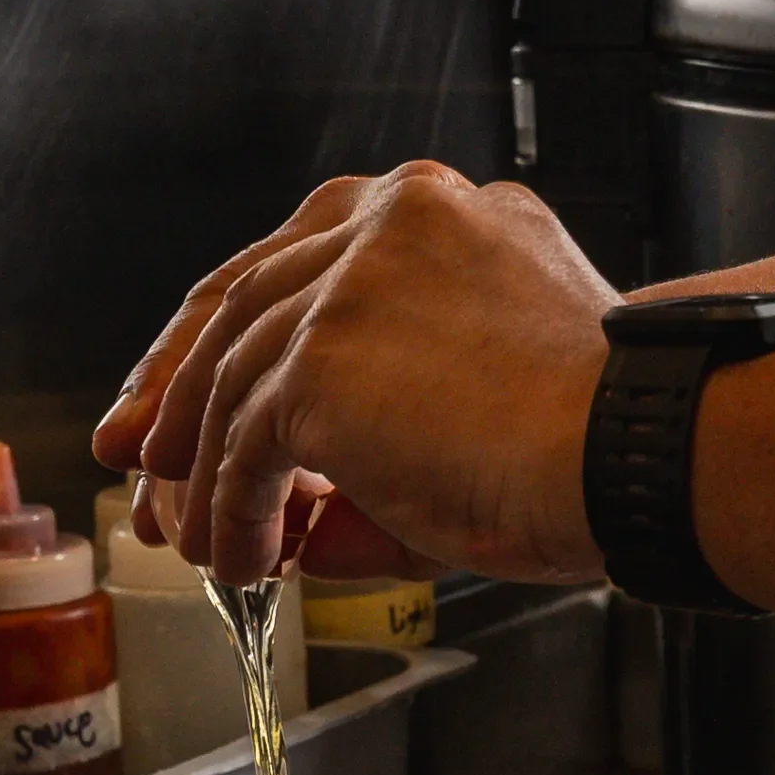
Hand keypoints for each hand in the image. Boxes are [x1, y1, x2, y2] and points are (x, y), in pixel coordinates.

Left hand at [92, 164, 614, 584]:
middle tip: (138, 458)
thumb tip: (292, 528)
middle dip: (174, 389)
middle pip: (240, 300)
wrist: (636, 451)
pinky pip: (245, 442)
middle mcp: (388, 219)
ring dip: (207, 477)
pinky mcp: (323, 353)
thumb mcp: (470, 431)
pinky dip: (232, 509)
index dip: (228, 336)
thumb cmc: (596, 449)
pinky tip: (243, 559)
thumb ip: (371, 462)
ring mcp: (349, 280)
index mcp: (434, 215)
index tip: (184, 394)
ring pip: (234, 378)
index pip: (297, 261)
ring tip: (207, 549)